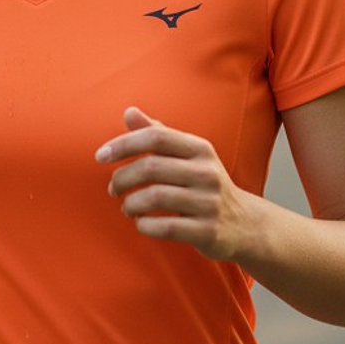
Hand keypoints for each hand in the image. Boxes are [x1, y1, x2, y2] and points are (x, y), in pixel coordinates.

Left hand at [95, 107, 251, 260]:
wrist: (245, 224)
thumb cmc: (204, 186)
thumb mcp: (188, 156)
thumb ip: (158, 134)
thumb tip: (129, 112)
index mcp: (200, 149)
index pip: (156, 136)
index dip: (124, 144)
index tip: (100, 156)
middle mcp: (207, 172)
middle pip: (151, 167)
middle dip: (122, 178)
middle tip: (113, 188)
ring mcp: (209, 202)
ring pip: (155, 197)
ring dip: (131, 203)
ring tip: (126, 207)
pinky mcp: (207, 231)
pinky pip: (165, 228)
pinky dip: (144, 225)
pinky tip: (141, 223)